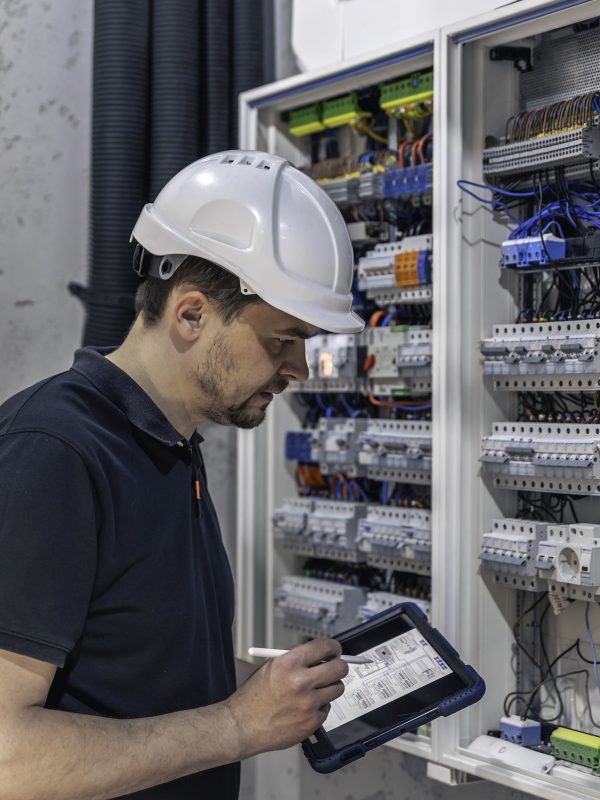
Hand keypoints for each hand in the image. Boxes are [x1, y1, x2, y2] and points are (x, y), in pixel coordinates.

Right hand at [225, 638, 348, 757]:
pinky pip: (327, 708)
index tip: (335, 649)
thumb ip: (295, 657)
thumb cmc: (254, 696)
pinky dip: (320, 706)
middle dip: (339, 666)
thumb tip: (318, 652)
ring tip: (317, 689)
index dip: (333, 647)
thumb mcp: (271, 666)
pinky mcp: (312, 721)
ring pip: (338, 688)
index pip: (325, 647)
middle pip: (339, 668)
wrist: (243, 725)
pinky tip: (305, 707)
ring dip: (330, 687)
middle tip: (335, 668)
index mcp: (289, 663)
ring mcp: (309, 703)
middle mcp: (301, 681)